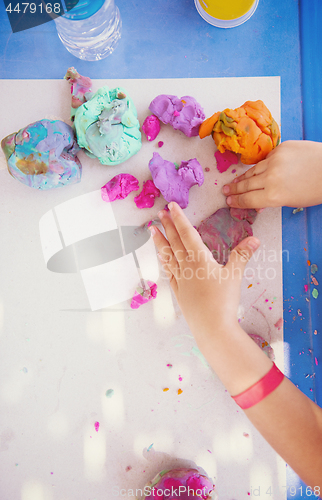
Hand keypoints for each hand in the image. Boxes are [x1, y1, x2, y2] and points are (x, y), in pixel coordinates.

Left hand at [149, 202, 259, 339]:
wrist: (212, 328)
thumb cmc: (224, 301)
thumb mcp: (235, 276)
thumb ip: (242, 255)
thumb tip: (255, 238)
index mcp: (199, 259)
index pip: (188, 234)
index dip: (180, 219)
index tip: (171, 207)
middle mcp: (186, 267)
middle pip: (175, 242)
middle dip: (167, 226)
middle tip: (159, 213)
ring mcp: (180, 280)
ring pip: (167, 256)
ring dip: (160, 242)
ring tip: (152, 230)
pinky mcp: (178, 292)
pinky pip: (168, 272)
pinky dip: (164, 261)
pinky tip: (161, 257)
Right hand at [222, 140, 321, 208]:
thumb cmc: (316, 189)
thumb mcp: (293, 202)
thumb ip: (272, 201)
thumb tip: (258, 203)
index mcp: (274, 196)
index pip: (248, 200)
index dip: (237, 202)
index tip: (229, 202)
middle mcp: (271, 178)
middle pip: (246, 185)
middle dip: (234, 189)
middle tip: (225, 191)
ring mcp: (275, 160)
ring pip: (253, 170)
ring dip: (243, 177)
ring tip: (234, 181)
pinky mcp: (281, 148)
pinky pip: (266, 158)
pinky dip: (262, 165)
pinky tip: (258, 170)